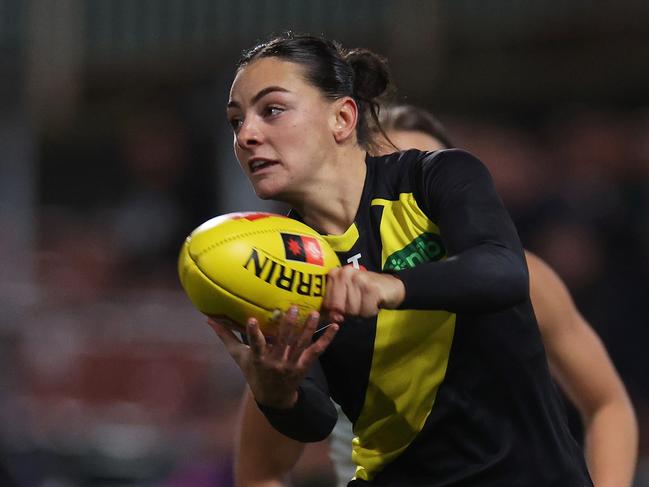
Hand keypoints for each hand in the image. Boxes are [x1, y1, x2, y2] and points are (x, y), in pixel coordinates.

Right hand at [207, 306, 338, 408]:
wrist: (274, 398)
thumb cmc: (253, 372)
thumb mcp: (239, 356)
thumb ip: (226, 337)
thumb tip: (208, 319)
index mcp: (259, 359)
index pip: (255, 344)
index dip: (254, 333)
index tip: (253, 319)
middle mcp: (276, 362)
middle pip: (283, 342)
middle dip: (288, 326)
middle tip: (293, 308)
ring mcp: (292, 364)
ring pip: (301, 345)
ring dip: (308, 329)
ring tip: (314, 313)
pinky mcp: (304, 366)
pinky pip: (317, 351)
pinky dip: (327, 339)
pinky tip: (336, 327)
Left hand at [323, 267, 405, 322]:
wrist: (391, 286)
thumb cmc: (365, 292)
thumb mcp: (346, 296)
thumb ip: (335, 307)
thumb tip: (334, 318)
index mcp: (335, 274)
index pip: (326, 303)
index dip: (335, 312)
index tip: (345, 308)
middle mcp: (345, 273)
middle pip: (338, 308)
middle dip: (348, 313)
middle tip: (358, 305)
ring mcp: (358, 279)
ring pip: (351, 311)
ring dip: (361, 313)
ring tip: (366, 303)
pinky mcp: (371, 288)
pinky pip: (365, 312)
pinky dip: (370, 312)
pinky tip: (374, 303)